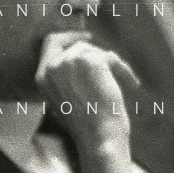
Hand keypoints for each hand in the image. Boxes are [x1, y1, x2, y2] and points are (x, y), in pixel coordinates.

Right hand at [35, 31, 138, 147]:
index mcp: (42, 76)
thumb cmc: (85, 125)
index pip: (51, 43)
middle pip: (77, 45)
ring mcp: (70, 61)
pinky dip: (124, 71)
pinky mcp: (91, 60)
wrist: (97, 136)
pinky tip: (131, 85)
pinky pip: (112, 58)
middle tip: (114, 65)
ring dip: (112, 66)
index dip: (69, 36)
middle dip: (97, 55)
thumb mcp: (64, 99)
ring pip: (96, 51)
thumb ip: (66, 77)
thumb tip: (83, 55)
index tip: (86, 36)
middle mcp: (52, 66)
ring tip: (124, 85)